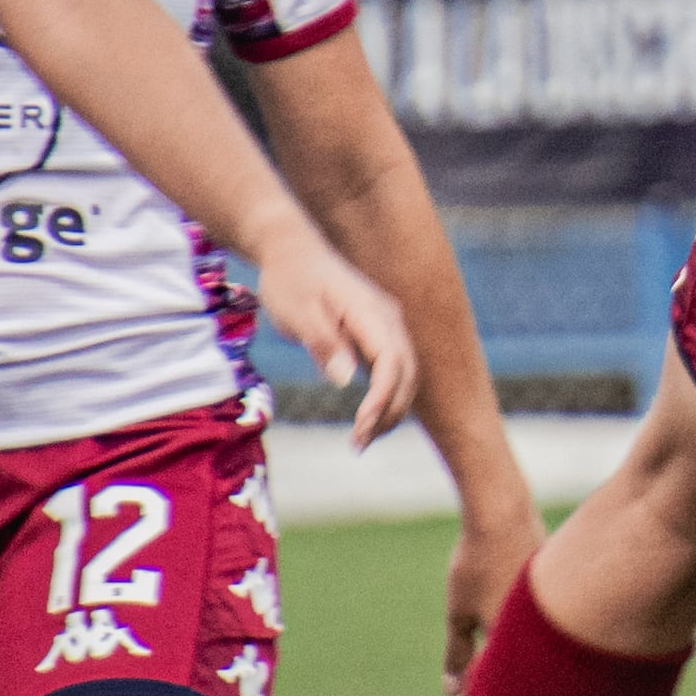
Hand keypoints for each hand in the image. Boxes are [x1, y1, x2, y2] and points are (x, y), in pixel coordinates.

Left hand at [251, 232, 416, 445]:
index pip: (391, 362)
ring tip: (362, 440)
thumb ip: (322, 343)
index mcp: (370, 312)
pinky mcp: (378, 333)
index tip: (361, 426)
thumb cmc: (289, 280)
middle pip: (406, 373)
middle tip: (358, 444)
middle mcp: (388, 318)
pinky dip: (386, 397)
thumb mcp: (296, 312)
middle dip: (389, 413)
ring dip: (390, 409)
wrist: (291, 250)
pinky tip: (368, 419)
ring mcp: (387, 325)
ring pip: (405, 374)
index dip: (382, 398)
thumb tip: (344, 380)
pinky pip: (393, 369)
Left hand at [442, 494, 540, 680]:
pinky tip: (516, 623)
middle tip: (474, 683)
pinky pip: (543, 624)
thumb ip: (457, 653)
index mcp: (516, 641)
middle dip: (498, 680)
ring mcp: (552, 610)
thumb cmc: (478, 564)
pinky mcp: (558, 591)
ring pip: (534, 647)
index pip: (500, 685)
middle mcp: (542, 631)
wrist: (503, 514)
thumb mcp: (459, 612)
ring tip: (492, 652)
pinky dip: (528, 630)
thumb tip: (451, 692)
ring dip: (514, 655)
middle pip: (522, 671)